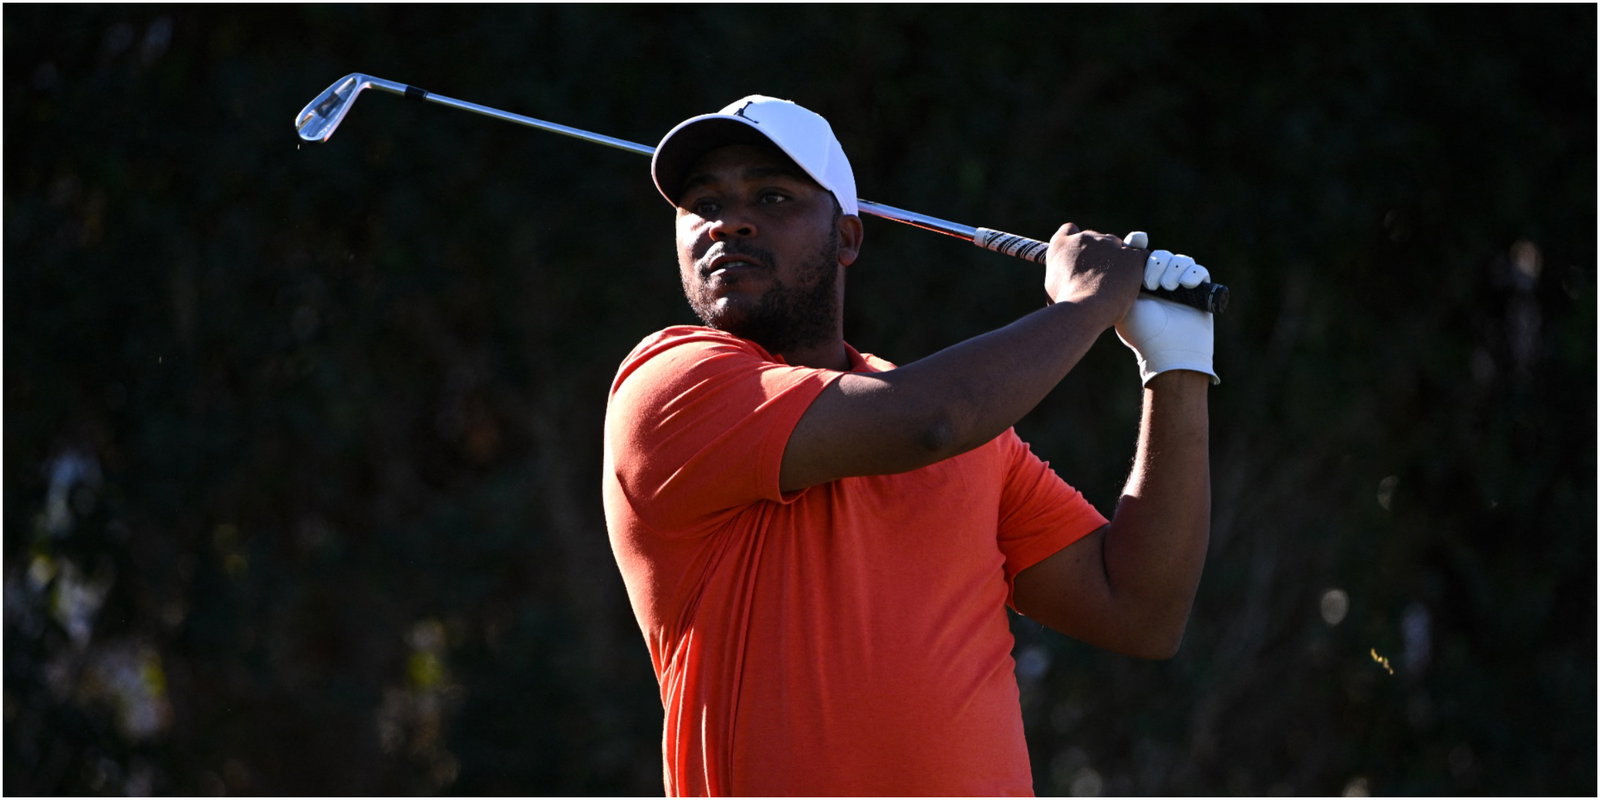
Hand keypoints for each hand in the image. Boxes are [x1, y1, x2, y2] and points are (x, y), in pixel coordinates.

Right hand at [1043, 222, 1144, 322]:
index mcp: (1061, 245)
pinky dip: (1140, 265)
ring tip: (1117, 284)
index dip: (1077, 242)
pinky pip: (1141, 255)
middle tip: (1102, 278)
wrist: (1084, 309)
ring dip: (1119, 260)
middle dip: (1101, 255)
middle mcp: (1085, 238)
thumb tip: (1068, 282)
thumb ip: (1061, 274)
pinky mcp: (1131, 255)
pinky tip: (1136, 278)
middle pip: (1098, 239)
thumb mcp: (1051, 286)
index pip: (1070, 230)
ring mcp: (1110, 244)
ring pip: (1120, 247)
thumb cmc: (1065, 304)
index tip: (1082, 254)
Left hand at [1114, 240, 1219, 386]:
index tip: (1139, 242)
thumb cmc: (1141, 331)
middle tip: (1151, 285)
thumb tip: (1123, 249)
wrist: (1168, 351)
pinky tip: (1186, 284)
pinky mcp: (1200, 292)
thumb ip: (1120, 277)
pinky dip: (1193, 273)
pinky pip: (1200, 271)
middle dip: (1157, 265)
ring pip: (1181, 261)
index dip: (1141, 246)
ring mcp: (1182, 286)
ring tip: (1168, 288)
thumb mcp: (1125, 301)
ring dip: (1174, 270)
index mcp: (1142, 281)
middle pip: (1163, 255)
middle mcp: (1162, 281)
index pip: (1144, 254)